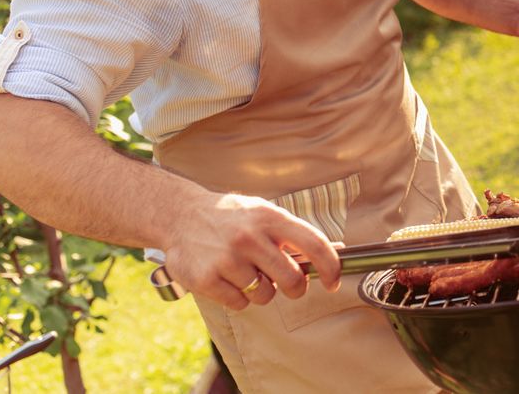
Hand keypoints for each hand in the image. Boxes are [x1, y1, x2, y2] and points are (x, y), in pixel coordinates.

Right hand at [162, 192, 341, 311]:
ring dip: (262, 291)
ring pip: (265, 295)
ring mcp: (227, 259)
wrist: (181, 215)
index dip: (331, 267)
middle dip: (295, 288)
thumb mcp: (265, 214)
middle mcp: (250, 237)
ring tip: (247, 272)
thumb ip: (296, 234)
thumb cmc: (232, 218)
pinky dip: (239, 297)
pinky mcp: (207, 279)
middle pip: (292, 279)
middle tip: (288, 285)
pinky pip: (240, 303)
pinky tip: (228, 279)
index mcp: (270, 218)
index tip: (334, 282)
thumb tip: (337, 251)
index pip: (314, 244)